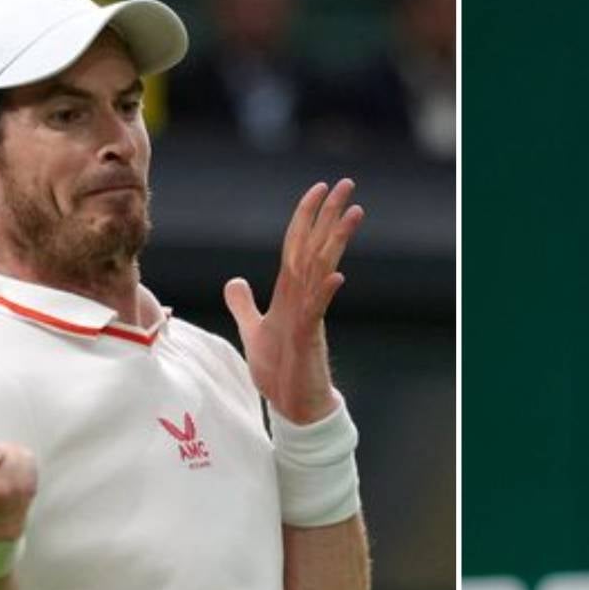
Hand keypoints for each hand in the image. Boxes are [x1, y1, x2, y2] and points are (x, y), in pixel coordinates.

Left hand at [224, 179, 364, 423]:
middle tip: (347, 183)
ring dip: (336, 241)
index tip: (318, 189)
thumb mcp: (253, 330)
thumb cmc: (279, 372)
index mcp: (289, 293)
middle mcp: (302, 298)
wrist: (292, 407)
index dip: (305, 217)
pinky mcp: (309, 339)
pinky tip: (336, 275)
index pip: (296, 245)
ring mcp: (309, 316)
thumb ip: (244, 304)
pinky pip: (317, 312)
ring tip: (354, 213)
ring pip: (322, 270)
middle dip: (329, 215)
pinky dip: (324, 293)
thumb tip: (234, 281)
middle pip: (315, 247)